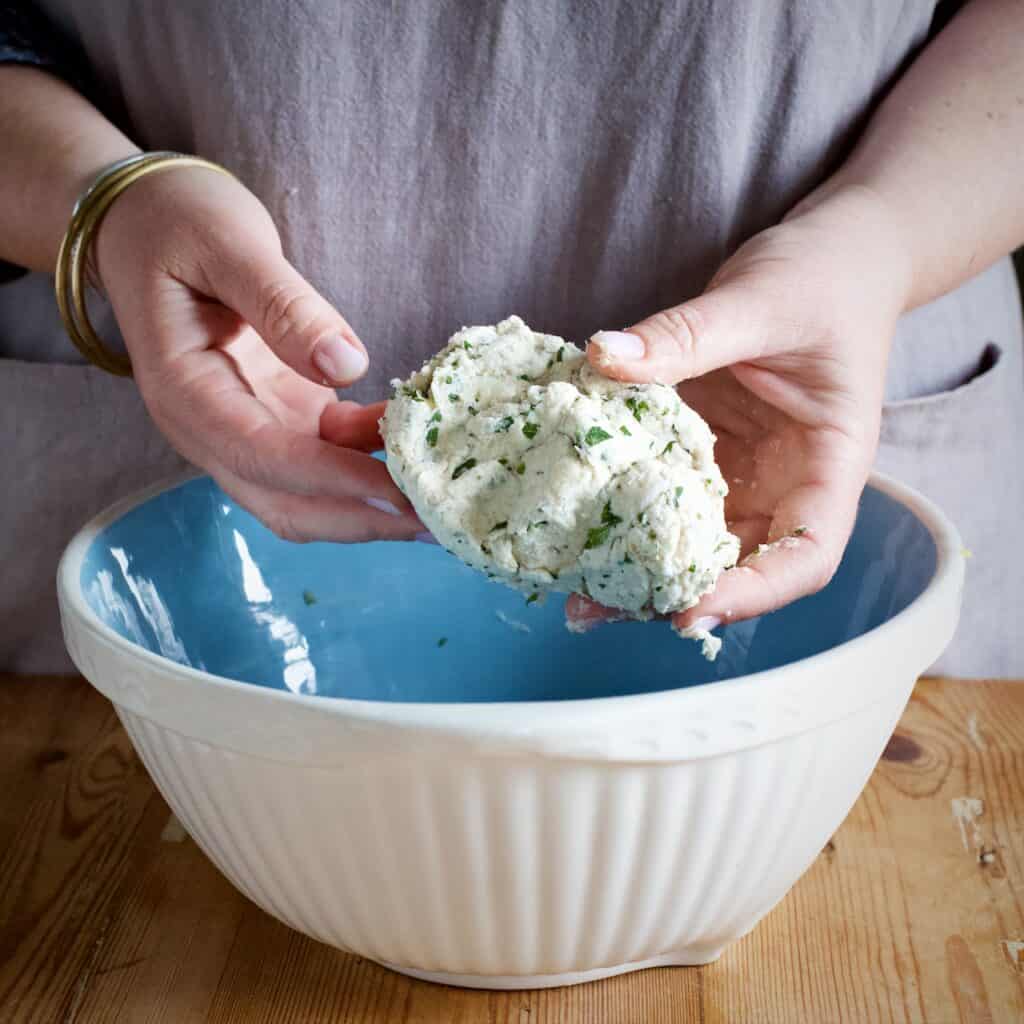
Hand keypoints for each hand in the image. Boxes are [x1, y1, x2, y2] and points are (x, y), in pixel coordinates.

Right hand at [93, 165, 422, 542]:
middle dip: (359, 518)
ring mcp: (247, 428)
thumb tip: (347, 364)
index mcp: (185, 393)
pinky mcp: (280, 417)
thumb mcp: (228, 245)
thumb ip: (283, 305)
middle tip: (436, 519)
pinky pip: (330, 453)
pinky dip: (372, 457)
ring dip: (370, 504)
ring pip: (309, 495)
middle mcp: (211, 429)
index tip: (397, 490)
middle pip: (285, 502)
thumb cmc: (177, 223)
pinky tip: (419, 441)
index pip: (262, 456)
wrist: (147, 223)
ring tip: (439, 501)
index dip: (332, 480)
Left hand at [569, 185, 910, 634]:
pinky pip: (666, 490)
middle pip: (739, 564)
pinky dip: (627, 511)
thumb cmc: (823, 277)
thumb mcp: (760, 302)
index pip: (805, 555)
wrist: (834, 254)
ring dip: (640, 565)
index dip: (752, 594)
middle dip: (672, 593)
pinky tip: (579, 521)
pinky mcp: (706, 450)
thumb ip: (686, 334)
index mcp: (828, 464)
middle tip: (596, 605)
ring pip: (696, 538)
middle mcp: (787, 483)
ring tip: (576, 584)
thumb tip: (603, 356)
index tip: (688, 610)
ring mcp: (744, 471)